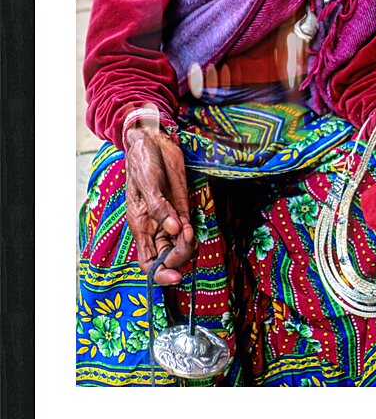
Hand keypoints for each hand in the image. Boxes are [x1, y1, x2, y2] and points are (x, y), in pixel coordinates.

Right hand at [125, 127, 194, 284]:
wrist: (152, 142)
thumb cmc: (142, 162)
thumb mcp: (147, 184)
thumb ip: (159, 208)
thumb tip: (173, 229)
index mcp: (141, 226)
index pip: (148, 262)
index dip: (160, 274)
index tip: (175, 276)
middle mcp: (156, 227)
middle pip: (168, 258)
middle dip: (179, 256)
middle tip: (187, 237)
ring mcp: (170, 218)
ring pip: (181, 246)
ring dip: (188, 244)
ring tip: (188, 229)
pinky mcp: (182, 207)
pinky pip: (188, 230)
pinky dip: (192, 233)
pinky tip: (190, 224)